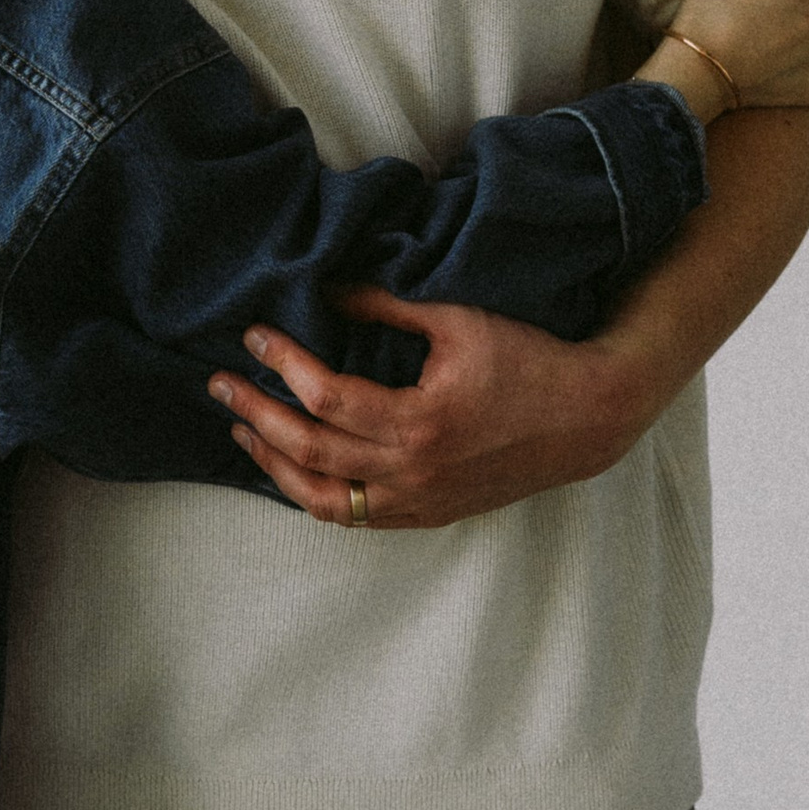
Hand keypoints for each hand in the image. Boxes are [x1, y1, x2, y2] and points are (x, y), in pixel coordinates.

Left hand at [208, 298, 649, 529]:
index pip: (325, 396)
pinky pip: (354, 517)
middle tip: (220, 384)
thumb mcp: (458, 319)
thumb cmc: (527, 358)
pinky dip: (314, 494)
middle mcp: (414, 471)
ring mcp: (419, 501)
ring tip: (242, 432)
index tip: (255, 335)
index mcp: (420, 421)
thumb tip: (328, 292)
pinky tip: (292, 469)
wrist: (587, 417)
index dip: (282, 363)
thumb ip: (388, 307)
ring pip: (322, 499)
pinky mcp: (428, 514)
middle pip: (309, 451)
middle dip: (256, 415)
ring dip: (274, 465)